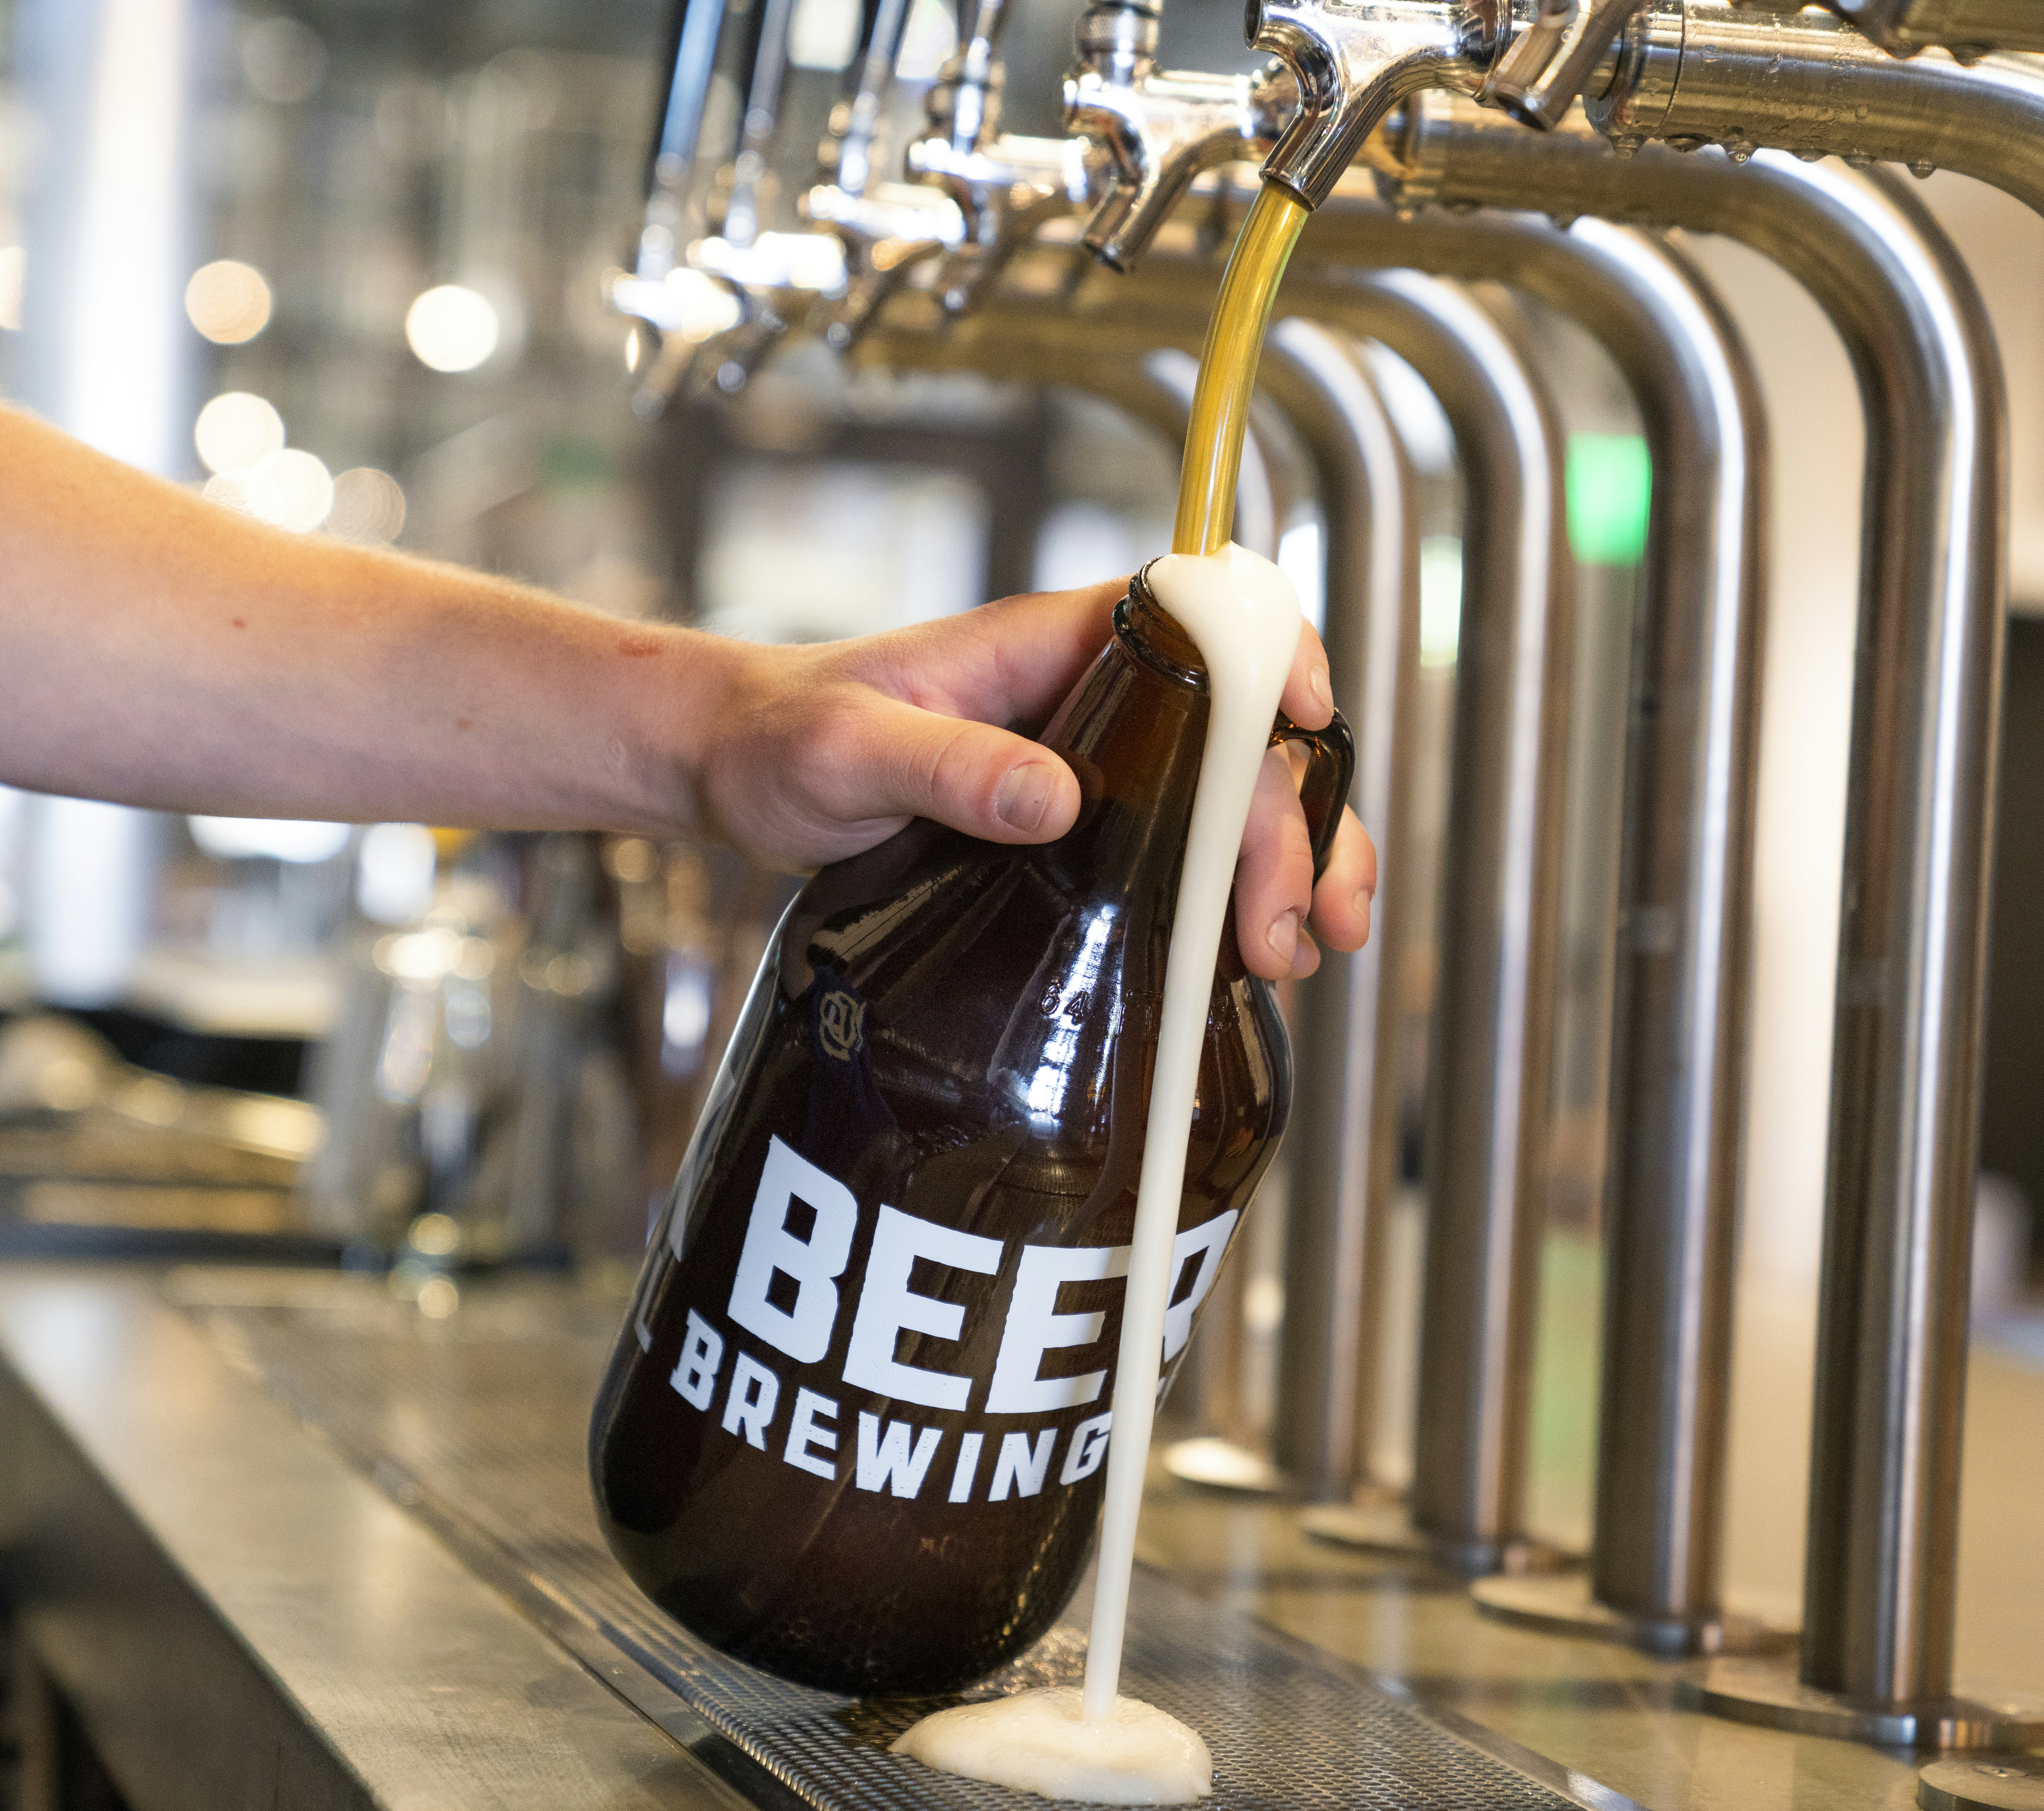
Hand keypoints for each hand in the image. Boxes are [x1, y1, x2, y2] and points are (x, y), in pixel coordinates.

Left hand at [693, 580, 1375, 980]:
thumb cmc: (778, 737)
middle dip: (1292, 823)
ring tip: (1300, 955)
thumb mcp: (845, 750)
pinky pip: (1185, 848)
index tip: (1308, 722)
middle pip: (1241, 734)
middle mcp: (1096, 695)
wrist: (735, 771)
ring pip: (1233, 796)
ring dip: (1285, 867)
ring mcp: (1100, 762)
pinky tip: (1245, 961)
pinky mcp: (1086, 825)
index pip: (1205, 616)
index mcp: (1055, 645)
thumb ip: (947, 766)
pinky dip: (1230, 899)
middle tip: (1296, 923)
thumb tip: (1057, 799)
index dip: (1275, 657)